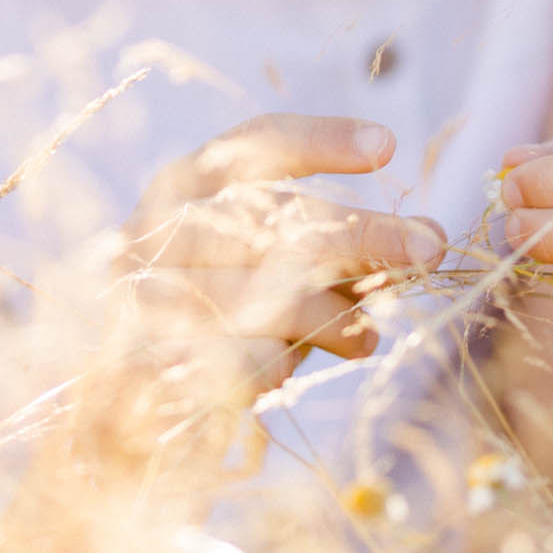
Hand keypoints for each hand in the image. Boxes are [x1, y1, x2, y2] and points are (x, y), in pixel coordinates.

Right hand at [115, 113, 446, 409]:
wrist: (124, 411)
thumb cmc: (217, 319)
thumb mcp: (276, 269)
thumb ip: (336, 247)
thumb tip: (427, 233)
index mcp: (183, 185)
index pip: (253, 147)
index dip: (319, 140)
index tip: (388, 146)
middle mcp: (155, 228)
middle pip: (274, 217)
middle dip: (362, 232)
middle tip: (429, 248)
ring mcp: (143, 296)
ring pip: (264, 295)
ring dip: (331, 317)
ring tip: (368, 337)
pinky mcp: (142, 365)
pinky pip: (233, 362)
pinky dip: (273, 365)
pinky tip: (288, 372)